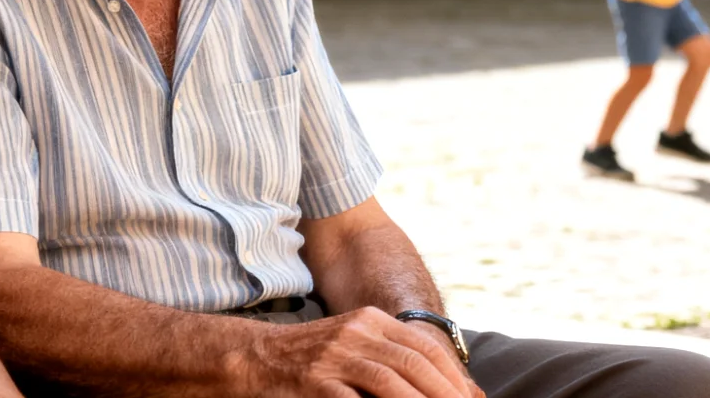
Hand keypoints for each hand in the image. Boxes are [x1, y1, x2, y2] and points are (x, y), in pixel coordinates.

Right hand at [237, 307, 479, 397]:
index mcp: (371, 320)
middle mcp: (356, 332)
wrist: (255, 357)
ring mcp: (335, 356)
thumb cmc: (313, 358)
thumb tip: (454, 386)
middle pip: (414, 364)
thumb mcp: (355, 343)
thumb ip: (393, 356)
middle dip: (445, 395)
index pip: (424, 348)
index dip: (452, 378)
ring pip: (391, 383)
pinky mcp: (316, 382)